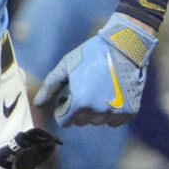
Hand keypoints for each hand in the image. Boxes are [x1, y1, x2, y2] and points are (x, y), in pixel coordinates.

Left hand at [34, 12, 156, 129]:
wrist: (125, 46)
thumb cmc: (91, 54)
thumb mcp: (66, 66)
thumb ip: (49, 87)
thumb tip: (38, 104)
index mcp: (80, 102)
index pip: (64, 121)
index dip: (62, 109)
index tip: (66, 96)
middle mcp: (98, 112)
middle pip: (80, 122)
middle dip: (77, 109)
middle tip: (81, 90)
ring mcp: (115, 112)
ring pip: (97, 122)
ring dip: (94, 111)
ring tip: (96, 90)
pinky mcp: (130, 111)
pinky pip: (114, 121)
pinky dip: (110, 112)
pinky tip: (111, 95)